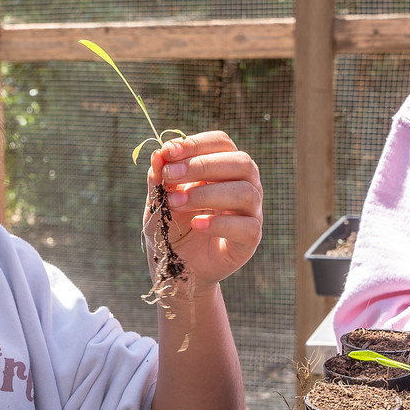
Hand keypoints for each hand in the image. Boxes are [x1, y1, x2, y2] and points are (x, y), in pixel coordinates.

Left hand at [145, 132, 261, 288]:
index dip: (196, 143)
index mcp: (224, 166)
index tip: (168, 151)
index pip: (221, 143)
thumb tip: (159, 154)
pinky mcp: (251, 238)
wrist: (176, 266)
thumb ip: (159, 178)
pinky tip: (196, 225)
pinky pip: (246, 227)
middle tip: (170, 176)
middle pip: (240, 162)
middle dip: (202, 166)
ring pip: (245, 192)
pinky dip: (220, 223)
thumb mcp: (158, 199)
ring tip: (174, 203)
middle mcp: (245, 184)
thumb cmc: (171, 225)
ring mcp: (251, 211)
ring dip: (206, 194)